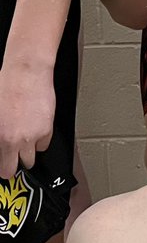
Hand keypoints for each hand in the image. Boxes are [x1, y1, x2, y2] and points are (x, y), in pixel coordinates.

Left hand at [0, 59, 54, 177]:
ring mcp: (32, 136)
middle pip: (18, 166)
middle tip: (13, 155)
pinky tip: (34, 127)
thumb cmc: (6, 86)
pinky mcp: (46, 130)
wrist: (26, 73)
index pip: (4, 168)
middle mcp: (15, 140)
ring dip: (28, 151)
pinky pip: (44, 144)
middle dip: (15, 163)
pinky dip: (40, 140)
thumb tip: (2, 142)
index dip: (4, 167)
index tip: (4, 164)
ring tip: (24, 138)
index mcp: (0, 137)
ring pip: (32, 157)